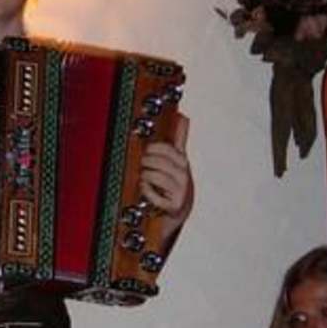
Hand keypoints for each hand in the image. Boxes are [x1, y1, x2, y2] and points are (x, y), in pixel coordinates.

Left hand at [139, 112, 192, 228]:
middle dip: (147, 162)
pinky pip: (154, 195)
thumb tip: (184, 116)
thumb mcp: (178, 160)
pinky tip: (145, 189)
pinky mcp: (174, 205)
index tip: (148, 150)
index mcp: (182, 161)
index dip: (154, 148)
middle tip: (143, 164)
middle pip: (160, 162)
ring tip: (144, 177)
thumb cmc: (175, 183)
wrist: (179, 211)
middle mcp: (184, 175)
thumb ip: (180, 139)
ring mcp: (180, 191)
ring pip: (156, 177)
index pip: (169, 149)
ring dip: (145, 176)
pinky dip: (146, 191)